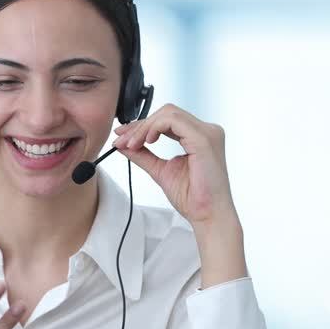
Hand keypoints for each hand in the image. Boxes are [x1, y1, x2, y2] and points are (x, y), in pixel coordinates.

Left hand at [113, 104, 247, 286]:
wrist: (207, 215)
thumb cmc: (192, 198)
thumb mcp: (160, 170)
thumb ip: (143, 155)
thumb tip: (123, 145)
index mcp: (199, 137)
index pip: (168, 120)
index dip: (142, 126)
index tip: (122, 137)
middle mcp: (207, 131)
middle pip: (167, 112)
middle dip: (140, 125)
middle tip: (122, 141)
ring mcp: (207, 133)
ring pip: (168, 113)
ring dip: (145, 127)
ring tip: (132, 144)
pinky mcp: (204, 139)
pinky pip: (173, 121)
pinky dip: (154, 128)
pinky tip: (145, 141)